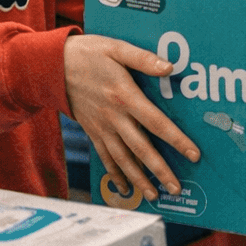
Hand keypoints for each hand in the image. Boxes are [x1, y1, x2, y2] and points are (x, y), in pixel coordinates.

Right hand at [64, 34, 200, 200]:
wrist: (52, 66)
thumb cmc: (89, 54)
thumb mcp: (116, 48)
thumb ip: (143, 59)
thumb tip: (169, 67)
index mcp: (124, 96)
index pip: (156, 122)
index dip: (176, 139)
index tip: (193, 154)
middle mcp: (114, 117)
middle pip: (141, 148)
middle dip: (160, 170)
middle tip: (177, 188)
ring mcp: (102, 127)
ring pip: (123, 159)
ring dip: (139, 179)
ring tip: (154, 196)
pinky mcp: (93, 131)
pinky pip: (105, 157)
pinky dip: (115, 175)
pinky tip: (125, 189)